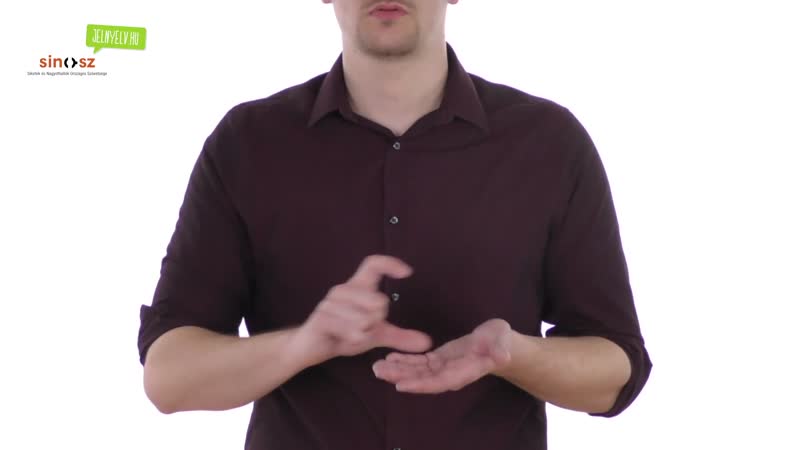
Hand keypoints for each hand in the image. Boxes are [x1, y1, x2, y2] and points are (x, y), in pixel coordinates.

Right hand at [289, 255, 432, 366]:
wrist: (310, 347)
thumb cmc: (343, 334)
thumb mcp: (375, 335)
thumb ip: (399, 336)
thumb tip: (427, 342)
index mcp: (357, 287)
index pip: (373, 264)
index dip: (390, 264)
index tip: (407, 273)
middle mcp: (343, 289)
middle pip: (378, 300)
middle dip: (379, 321)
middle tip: (367, 329)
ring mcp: (330, 302)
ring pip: (365, 318)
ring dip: (363, 334)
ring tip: (353, 336)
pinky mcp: (322, 317)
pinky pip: (350, 329)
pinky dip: (353, 339)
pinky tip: (346, 340)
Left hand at [371, 318, 513, 392]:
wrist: (499, 344)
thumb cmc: (501, 342)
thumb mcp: (502, 342)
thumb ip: (500, 349)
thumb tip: (502, 356)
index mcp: (463, 372)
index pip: (439, 382)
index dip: (419, 384)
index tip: (400, 384)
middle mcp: (449, 374)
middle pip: (422, 379)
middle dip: (399, 376)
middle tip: (378, 371)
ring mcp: (442, 367)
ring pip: (417, 372)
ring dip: (397, 369)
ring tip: (377, 366)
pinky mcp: (439, 359)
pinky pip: (419, 363)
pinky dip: (404, 360)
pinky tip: (389, 356)